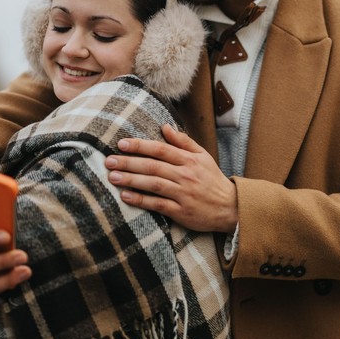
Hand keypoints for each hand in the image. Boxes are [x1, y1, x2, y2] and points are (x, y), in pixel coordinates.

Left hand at [106, 124, 237, 232]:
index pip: (160, 149)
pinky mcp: (181, 212)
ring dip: (131, 179)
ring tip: (113, 176)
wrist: (230, 207)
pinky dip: (141, 200)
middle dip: (129, 162)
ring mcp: (183, 194)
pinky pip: (157, 204)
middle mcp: (185, 175)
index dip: (140, 145)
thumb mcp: (203, 156)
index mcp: (189, 160)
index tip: (121, 144)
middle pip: (153, 166)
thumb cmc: (212, 180)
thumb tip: (164, 126)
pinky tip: (126, 196)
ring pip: (153, 184)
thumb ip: (183, 142)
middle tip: (108, 160)